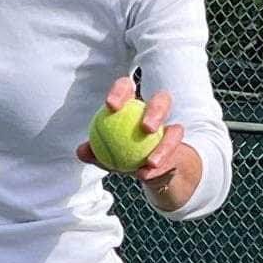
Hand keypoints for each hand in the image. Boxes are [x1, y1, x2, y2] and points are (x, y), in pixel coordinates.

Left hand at [76, 76, 201, 210]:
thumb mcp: (104, 154)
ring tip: (150, 161)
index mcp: (132, 106)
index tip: (110, 106)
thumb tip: (81, 151)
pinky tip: (145, 174)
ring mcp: (171, 130)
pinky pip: (173, 156)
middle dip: (155, 111)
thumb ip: (94, 151)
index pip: (128, 88)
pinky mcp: (180, 150)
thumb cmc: (121, 154)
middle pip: (161, 101)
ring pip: (176, 130)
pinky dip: (159, 167)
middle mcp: (156, 113)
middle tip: (145, 128)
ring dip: (164, 145)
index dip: (120, 91)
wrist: (148, 172)